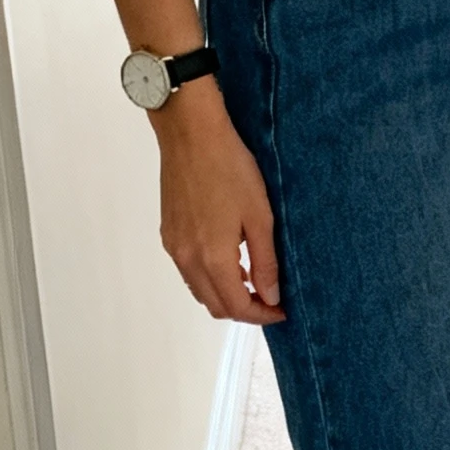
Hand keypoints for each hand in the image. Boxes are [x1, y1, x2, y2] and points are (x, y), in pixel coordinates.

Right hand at [151, 79, 285, 323]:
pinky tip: (229, 258)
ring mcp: (174, 247)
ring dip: (225, 293)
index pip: (236, 306)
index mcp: (213, 257)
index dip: (261, 315)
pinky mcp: (168, 233)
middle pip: (215, 306)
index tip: (280, 309)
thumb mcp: (260, 216)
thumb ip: (265, 261)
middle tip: (270, 298)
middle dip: (244, 309)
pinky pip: (188, 270)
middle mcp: (187, 259)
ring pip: (200, 290)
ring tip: (252, 277)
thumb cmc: (228, 167)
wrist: (191, 134)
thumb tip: (271, 295)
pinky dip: (209, 276)